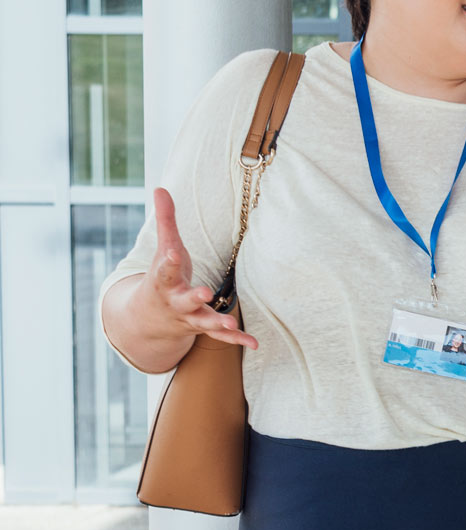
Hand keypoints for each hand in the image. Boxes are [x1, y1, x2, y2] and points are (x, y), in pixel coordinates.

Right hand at [134, 187, 256, 349]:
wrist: (146, 319)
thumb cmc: (161, 276)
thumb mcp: (162, 249)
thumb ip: (165, 221)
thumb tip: (160, 187)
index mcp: (163, 279)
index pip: (165, 268)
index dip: (170, 259)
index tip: (174, 252)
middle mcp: (174, 300)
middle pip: (184, 299)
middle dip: (194, 296)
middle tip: (204, 293)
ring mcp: (187, 317)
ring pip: (202, 322)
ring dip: (217, 322)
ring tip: (231, 324)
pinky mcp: (201, 328)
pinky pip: (219, 337)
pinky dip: (236, 340)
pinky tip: (254, 343)